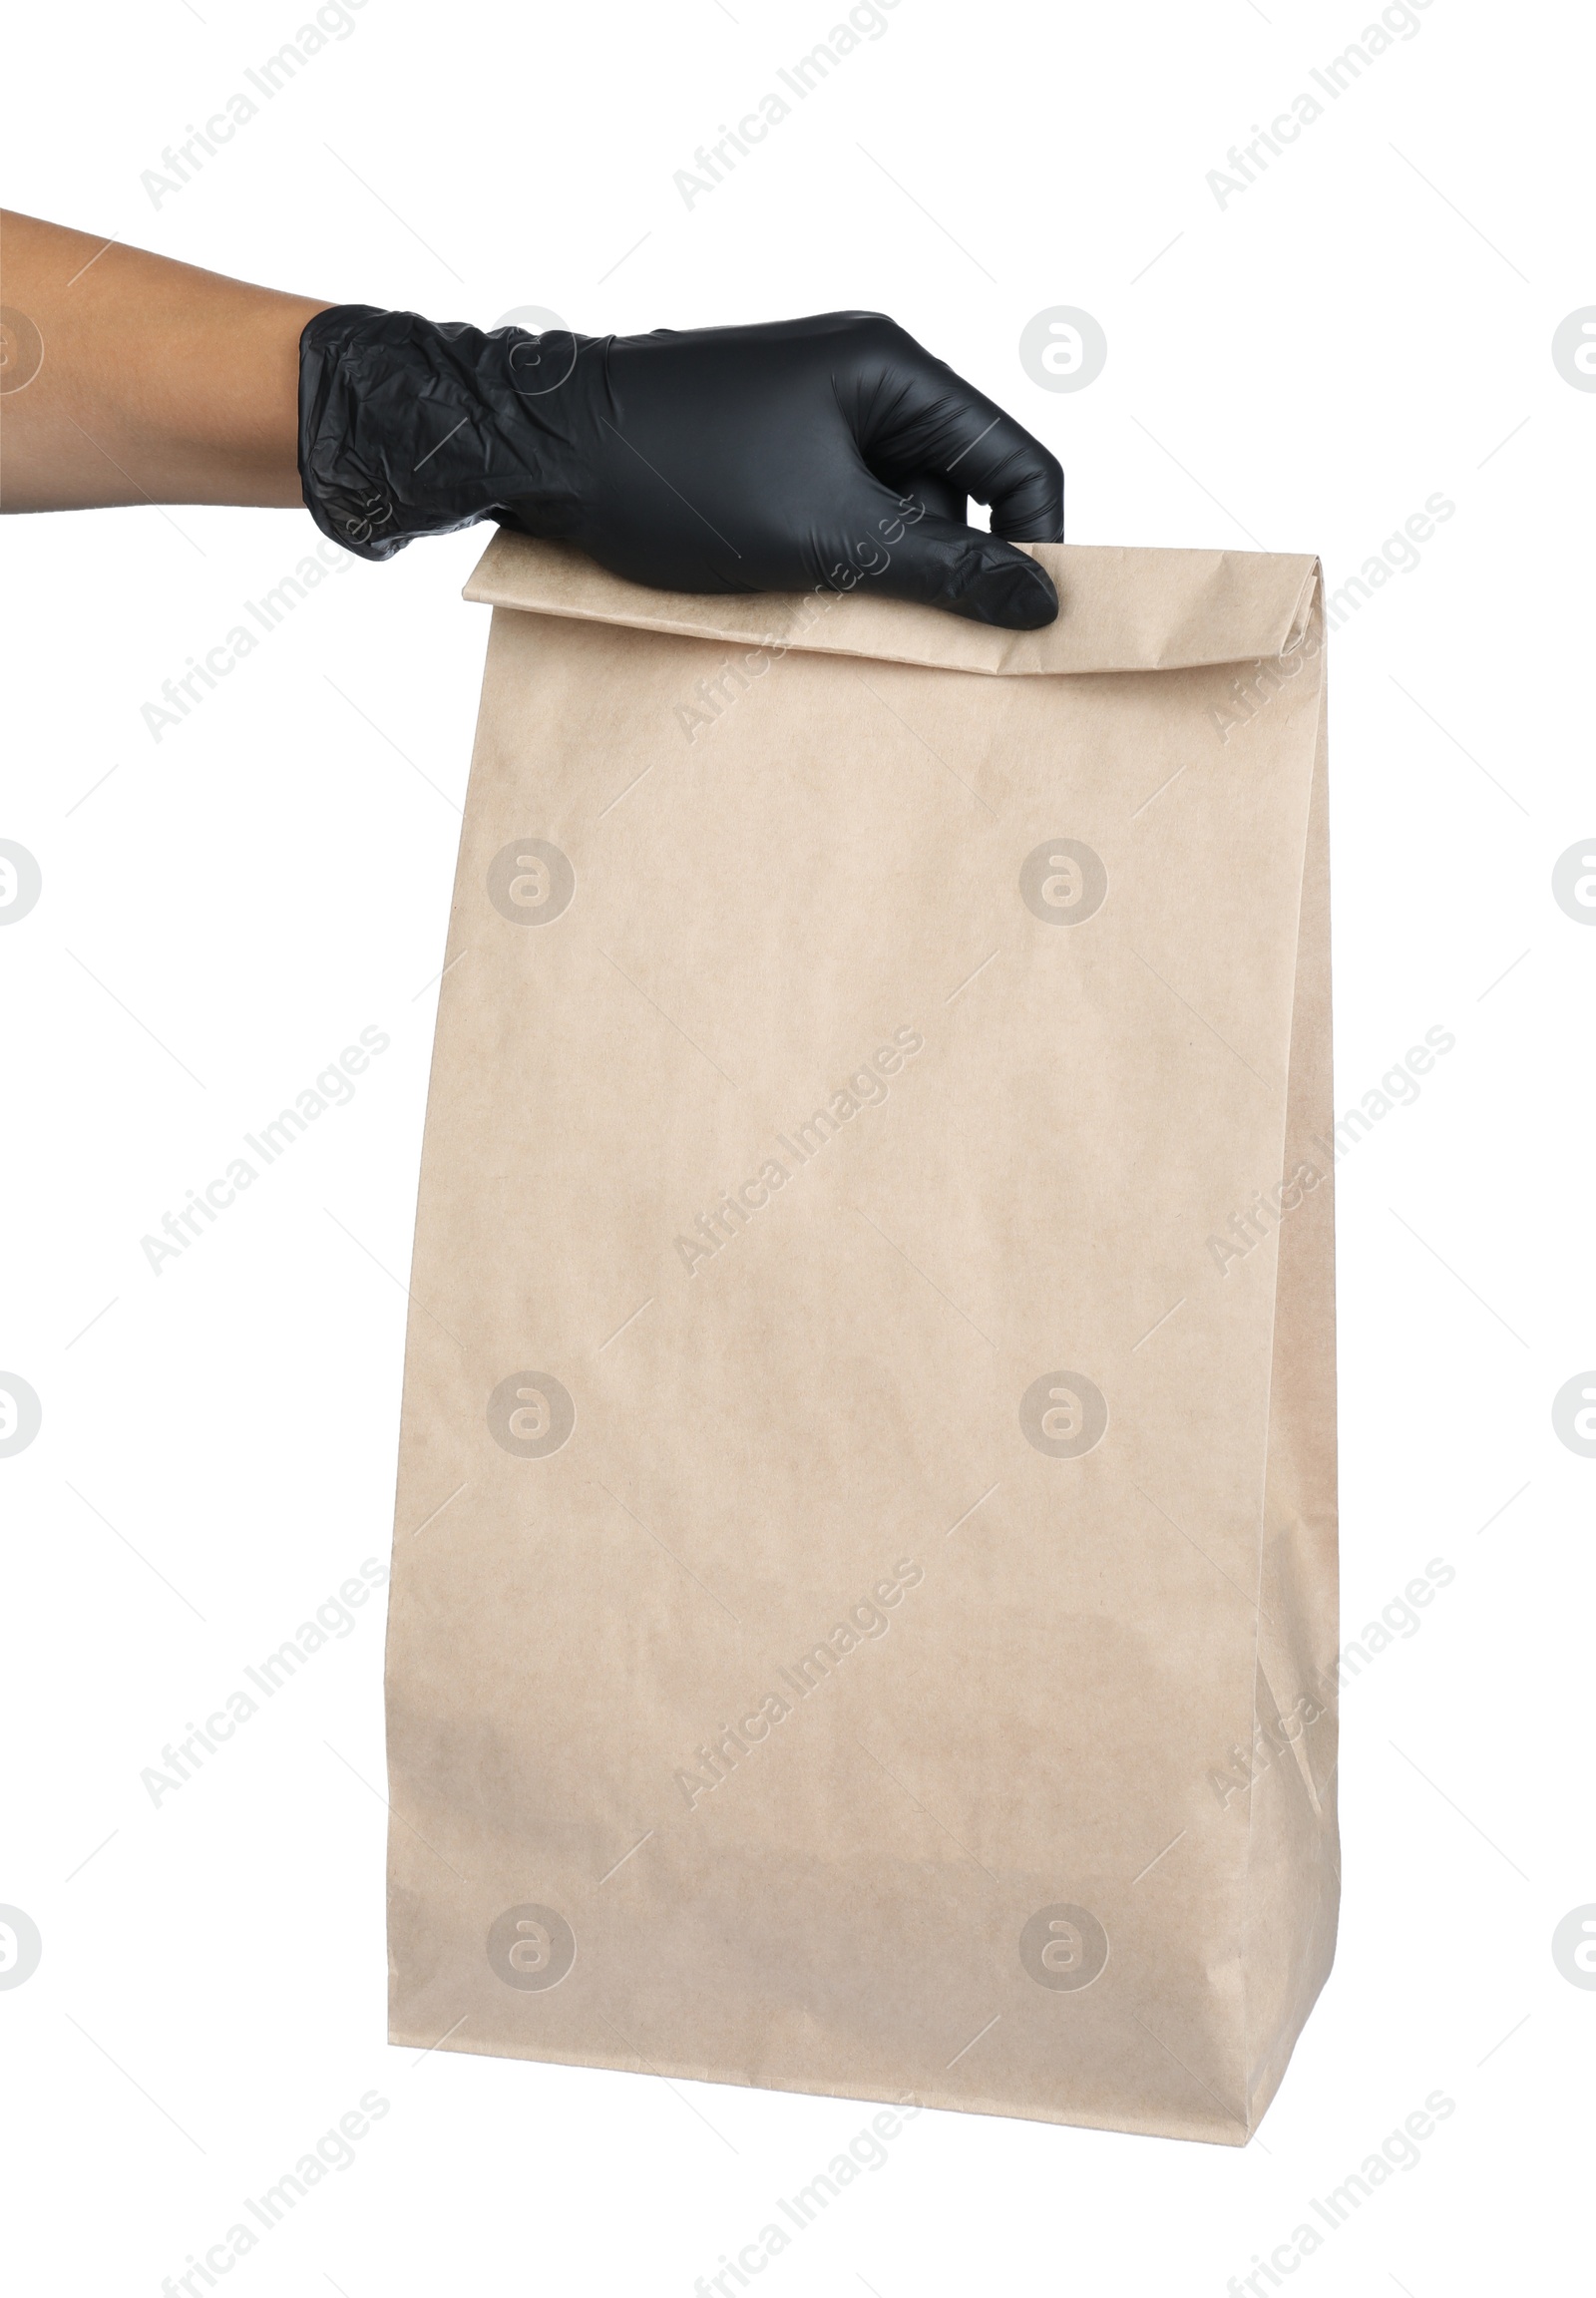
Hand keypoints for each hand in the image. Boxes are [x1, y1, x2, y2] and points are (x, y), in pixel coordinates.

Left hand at [299, 309, 1063, 628]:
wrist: (533, 448)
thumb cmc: (674, 475)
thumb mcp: (827, 537)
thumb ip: (941, 571)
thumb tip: (1039, 602)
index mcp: (891, 367)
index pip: (1013, 459)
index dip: (1034, 545)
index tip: (1029, 627)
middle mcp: (861, 375)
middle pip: (956, 490)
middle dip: (945, 569)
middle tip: (922, 644)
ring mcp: (808, 411)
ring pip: (890, 513)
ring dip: (877, 576)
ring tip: (827, 618)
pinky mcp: (765, 449)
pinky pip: (832, 515)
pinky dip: (827, 565)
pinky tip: (788, 602)